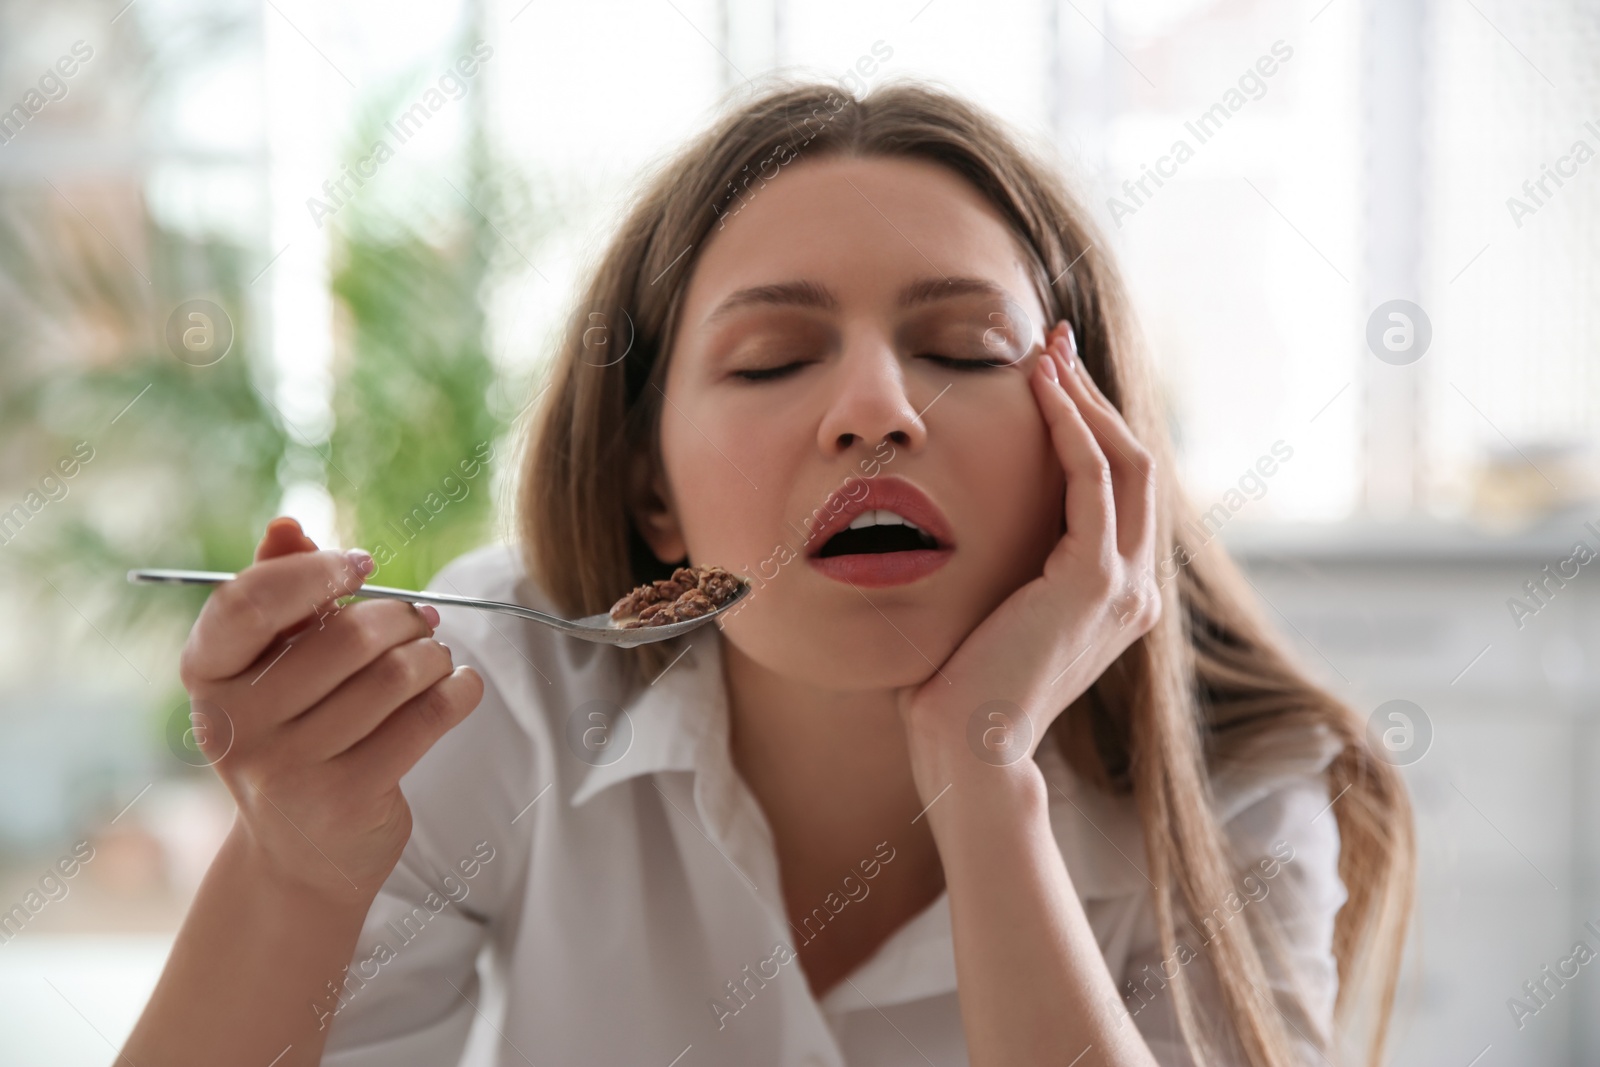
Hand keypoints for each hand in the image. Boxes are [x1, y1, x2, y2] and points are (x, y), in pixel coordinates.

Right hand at [178, 517, 484, 905]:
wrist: (302, 852)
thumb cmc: (293, 735)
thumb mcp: (271, 669)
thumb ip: (278, 594)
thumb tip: (287, 525)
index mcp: (209, 677)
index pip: (248, 602)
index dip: (312, 573)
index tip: (361, 565)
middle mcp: (237, 725)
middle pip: (345, 638)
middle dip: (401, 619)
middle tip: (422, 621)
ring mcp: (289, 768)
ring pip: (393, 678)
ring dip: (433, 655)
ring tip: (436, 657)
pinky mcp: (345, 798)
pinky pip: (425, 719)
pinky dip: (458, 691)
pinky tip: (461, 686)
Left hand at [898, 319, 1159, 785]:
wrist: (966, 748)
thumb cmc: (958, 686)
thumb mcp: (988, 607)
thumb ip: (999, 562)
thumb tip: (950, 512)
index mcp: (1116, 594)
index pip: (1117, 488)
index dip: (1088, 423)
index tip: (1047, 374)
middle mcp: (1135, 588)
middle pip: (1134, 462)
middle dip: (1093, 395)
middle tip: (1051, 342)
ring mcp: (1125, 586)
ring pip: (1124, 461)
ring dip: (1083, 399)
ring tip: (1044, 350)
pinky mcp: (1096, 582)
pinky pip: (1093, 481)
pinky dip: (1070, 427)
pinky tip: (1039, 390)